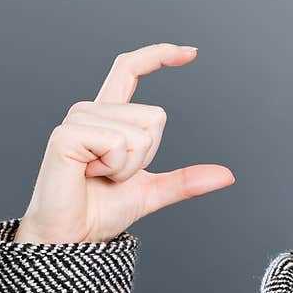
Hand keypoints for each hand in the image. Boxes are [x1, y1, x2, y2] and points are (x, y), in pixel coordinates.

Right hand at [13, 43, 234, 243]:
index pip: (130, 69)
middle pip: (155, 116)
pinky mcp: (66, 135)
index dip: (159, 55)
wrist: (73, 239)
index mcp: (108, 117)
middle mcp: (91, 111)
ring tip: (99, 176)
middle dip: (146, 155)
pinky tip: (89, 174)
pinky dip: (114, 168)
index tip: (191, 53)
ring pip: (140, 132)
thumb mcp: (152, 191)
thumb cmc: (101, 212)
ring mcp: (76, 120)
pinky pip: (118, 143)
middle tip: (113, 175)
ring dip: (129, 166)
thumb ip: (186, 180)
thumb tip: (227, 175)